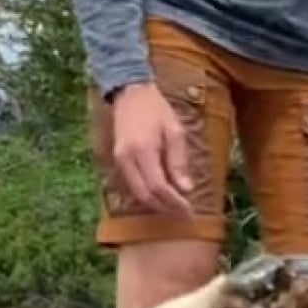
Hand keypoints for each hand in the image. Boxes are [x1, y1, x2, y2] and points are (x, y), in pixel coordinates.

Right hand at [110, 83, 193, 214]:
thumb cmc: (157, 110)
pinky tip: (161, 197)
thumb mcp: (175, 132)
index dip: (174, 202)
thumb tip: (186, 189)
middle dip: (165, 207)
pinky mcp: (117, 160)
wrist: (130, 94)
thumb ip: (179, 161)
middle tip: (184, 214)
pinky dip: (146, 195)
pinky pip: (131, 184)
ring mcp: (119, 160)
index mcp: (143, 150)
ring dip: (156, 204)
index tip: (189, 210)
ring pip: (136, 193)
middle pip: (145, 194)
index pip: (158, 186)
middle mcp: (126, 158)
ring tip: (175, 209)